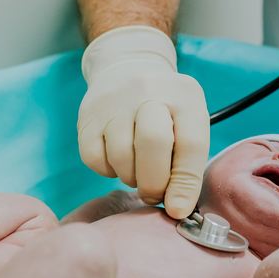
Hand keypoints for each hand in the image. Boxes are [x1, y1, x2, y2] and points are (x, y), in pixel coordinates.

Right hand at [77, 26, 209, 218]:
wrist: (127, 68)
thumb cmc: (166, 109)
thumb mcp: (188, 123)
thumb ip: (188, 163)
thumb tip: (177, 208)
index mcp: (185, 95)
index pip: (191, 144)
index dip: (185, 183)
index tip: (178, 208)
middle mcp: (150, 91)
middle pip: (153, 144)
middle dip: (154, 183)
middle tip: (154, 195)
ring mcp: (115, 102)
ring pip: (121, 157)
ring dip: (131, 178)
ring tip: (138, 171)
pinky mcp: (88, 116)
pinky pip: (95, 159)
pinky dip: (108, 170)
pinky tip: (117, 159)